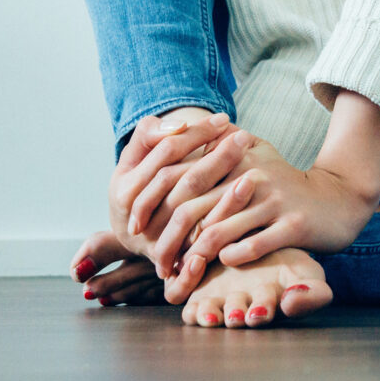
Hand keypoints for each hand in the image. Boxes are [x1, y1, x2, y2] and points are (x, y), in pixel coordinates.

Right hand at [107, 111, 235, 260]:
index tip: (224, 119)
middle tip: (243, 138)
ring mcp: (157, 241)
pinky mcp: (174, 261)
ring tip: (253, 170)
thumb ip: (149, 136)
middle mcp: (138, 217)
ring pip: (194, 215)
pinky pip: (201, 246)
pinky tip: (246, 201)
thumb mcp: (134, 159)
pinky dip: (223, 223)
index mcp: (125, 189)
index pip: (166, 153)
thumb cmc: (140, 185)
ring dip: (225, 193)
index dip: (196, 135)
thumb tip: (179, 125)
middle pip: (184, 183)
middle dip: (216, 158)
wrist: (135, 235)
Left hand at [157, 132, 379, 303]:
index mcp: (237, 158)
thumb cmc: (288, 182)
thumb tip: (182, 127)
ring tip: (181, 272)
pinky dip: (230, 257)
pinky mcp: (294, 225)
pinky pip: (252, 245)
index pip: (181, 177)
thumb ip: (222, 139)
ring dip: (193, 257)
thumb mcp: (258, 152)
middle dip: (167, 239)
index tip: (138, 227)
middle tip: (156, 263)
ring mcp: (273, 201)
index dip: (153, 203)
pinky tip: (220, 264)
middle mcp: (252, 176)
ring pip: (218, 230)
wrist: (338, 200)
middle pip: (192, 207)